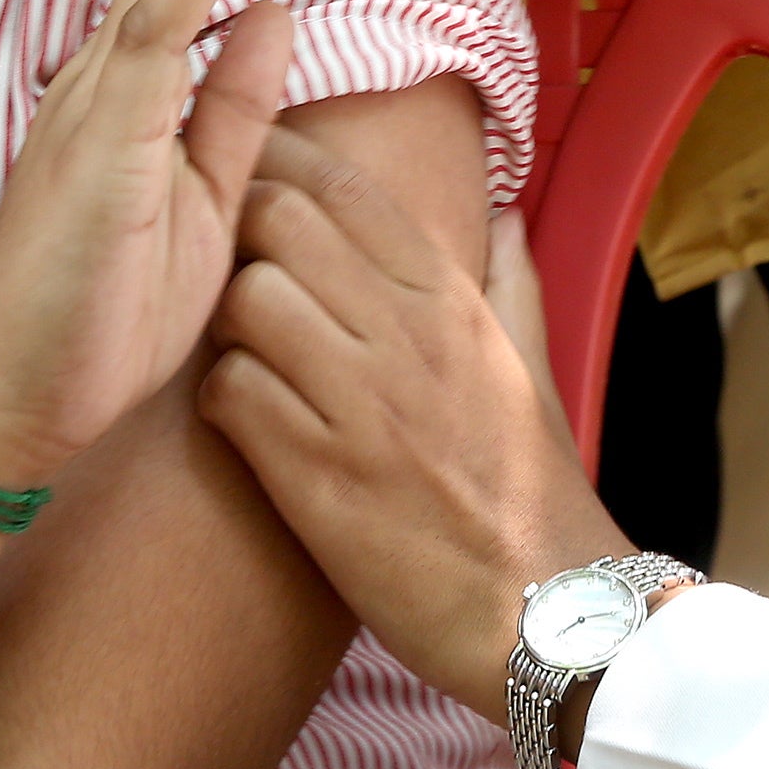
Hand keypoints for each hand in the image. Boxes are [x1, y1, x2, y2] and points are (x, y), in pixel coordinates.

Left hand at [204, 142, 622, 723]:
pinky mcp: (322, 479)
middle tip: (220, 264)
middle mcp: (408, 337)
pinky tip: (239, 421)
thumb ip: (510, 281)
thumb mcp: (532, 368)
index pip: (348, 189)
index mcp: (452, 302)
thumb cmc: (531, 489)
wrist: (548, 608)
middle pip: (280, 223)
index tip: (246, 162)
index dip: (282, 160)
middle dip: (237, 232)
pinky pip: (233, 396)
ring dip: (223, 323)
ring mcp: (364, 407)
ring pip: (246, 301)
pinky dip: (220, 401)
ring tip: (238, 352)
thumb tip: (501, 213)